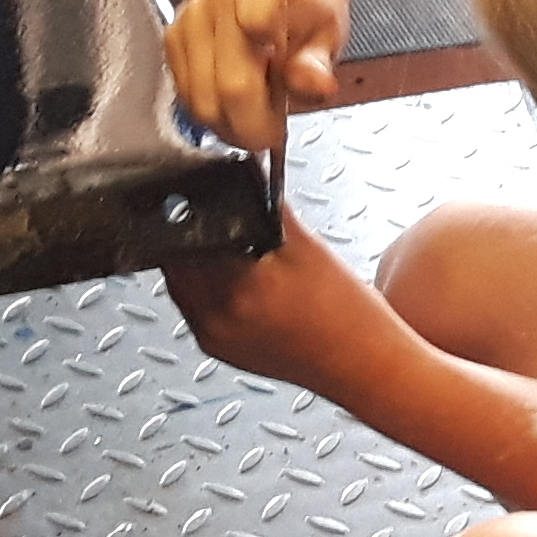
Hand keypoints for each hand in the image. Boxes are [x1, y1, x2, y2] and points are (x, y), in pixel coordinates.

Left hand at [164, 211, 392, 392]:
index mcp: (235, 290)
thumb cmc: (346, 314)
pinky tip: (232, 277)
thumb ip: (267, 205)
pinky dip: (202, 287)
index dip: (190, 211)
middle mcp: (216, 319)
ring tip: (227, 247)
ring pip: (181, 285)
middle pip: (175, 262)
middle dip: (190, 235)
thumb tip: (246, 172)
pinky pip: (193, 307)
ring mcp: (213, 338)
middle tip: (213, 217)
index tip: (199, 196)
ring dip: (193, 261)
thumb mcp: (306, 245)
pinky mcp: (218, 349)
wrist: (361, 364)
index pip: (184, 238)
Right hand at [166, 0, 348, 156]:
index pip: (256, 27)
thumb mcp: (327, 32)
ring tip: (257, 114)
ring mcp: (190, 18)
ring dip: (230, 123)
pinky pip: (186, 97)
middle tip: (274, 131)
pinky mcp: (173, 40)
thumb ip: (317, 63)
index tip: (284, 100)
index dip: (271, 80)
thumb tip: (314, 86)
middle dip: (253, 123)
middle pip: (228, 83)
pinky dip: (213, 113)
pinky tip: (235, 104)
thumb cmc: (304, 7)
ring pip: (201, 100)